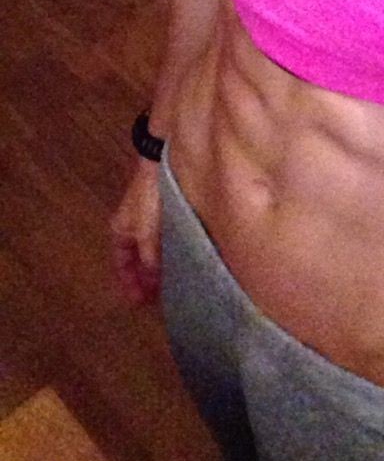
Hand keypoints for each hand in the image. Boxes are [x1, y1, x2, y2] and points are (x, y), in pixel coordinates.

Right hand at [109, 161, 161, 306]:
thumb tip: (153, 276)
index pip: (120, 262)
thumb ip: (148, 255)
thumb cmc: (149, 192)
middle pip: (137, 258)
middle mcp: (134, 224)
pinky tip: (186, 259)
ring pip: (153, 250)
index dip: (127, 282)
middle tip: (159, 298)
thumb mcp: (144, 230)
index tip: (137, 301)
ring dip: (160, 267)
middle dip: (146, 278)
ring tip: (174, 282)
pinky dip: (173, 252)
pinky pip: (168, 239)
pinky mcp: (170, 209)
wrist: (166, 159)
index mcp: (121, 228)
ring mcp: (151, 216)